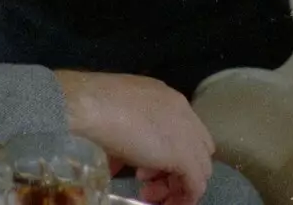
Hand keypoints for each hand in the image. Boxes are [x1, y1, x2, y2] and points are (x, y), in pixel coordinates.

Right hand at [56, 70, 212, 204]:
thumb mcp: (115, 122)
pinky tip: (160, 203)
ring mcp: (186, 134)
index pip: (185, 130)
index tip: (142, 167)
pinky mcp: (184, 155)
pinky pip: (195, 184)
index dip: (168, 153)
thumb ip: (125, 142)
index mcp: (167, 99)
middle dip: (175, 169)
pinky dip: (182, 198)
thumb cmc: (94, 107)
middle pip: (198, 148)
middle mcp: (183, 112)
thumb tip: (115, 165)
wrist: (92, 105)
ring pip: (200, 167)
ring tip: (145, 193)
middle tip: (145, 182)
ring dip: (174, 186)